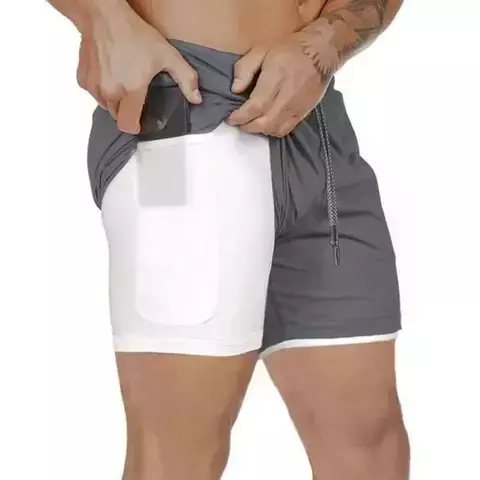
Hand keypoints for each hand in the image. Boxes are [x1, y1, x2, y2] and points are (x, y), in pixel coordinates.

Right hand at [76, 4, 201, 133]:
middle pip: (118, 116)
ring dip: (115, 101)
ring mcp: (94, 87)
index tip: (141, 122)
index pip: (128, 125)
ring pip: (106, 106)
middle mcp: (110, 92)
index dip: (135, 126)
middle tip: (135, 95)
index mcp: (131, 90)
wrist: (103, 16)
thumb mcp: (167, 55)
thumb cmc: (135, 34)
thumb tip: (197, 99)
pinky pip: (95, 94)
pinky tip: (111, 75)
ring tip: (123, 83)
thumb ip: (186, 79)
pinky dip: (102, 90)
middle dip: (127, 110)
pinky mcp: (83, 80)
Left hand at [227, 33, 329, 137]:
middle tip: (238, 122)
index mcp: (275, 80)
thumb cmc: (289, 49)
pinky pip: (285, 130)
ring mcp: (295, 108)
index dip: (240, 116)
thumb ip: (245, 68)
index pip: (255, 107)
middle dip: (247, 126)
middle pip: (263, 123)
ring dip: (259, 130)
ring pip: (273, 129)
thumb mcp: (262, 50)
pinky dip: (272, 131)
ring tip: (251, 123)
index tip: (230, 118)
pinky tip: (266, 125)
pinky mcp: (302, 113)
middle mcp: (286, 98)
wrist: (322, 53)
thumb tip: (235, 89)